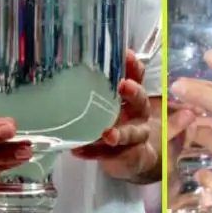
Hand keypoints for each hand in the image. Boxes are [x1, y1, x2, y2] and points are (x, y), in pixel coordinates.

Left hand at [71, 50, 161, 182]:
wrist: (133, 157)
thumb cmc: (117, 122)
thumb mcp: (108, 103)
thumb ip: (97, 87)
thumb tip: (71, 60)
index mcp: (134, 98)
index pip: (138, 78)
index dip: (134, 67)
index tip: (127, 55)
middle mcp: (138, 115)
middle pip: (140, 102)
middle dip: (134, 93)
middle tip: (123, 85)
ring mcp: (135, 137)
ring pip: (131, 134)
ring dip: (119, 133)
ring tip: (107, 134)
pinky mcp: (127, 156)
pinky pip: (110, 155)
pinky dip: (93, 152)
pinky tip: (78, 150)